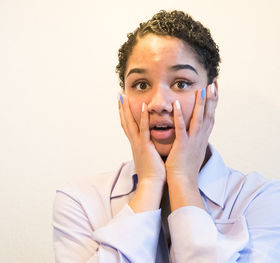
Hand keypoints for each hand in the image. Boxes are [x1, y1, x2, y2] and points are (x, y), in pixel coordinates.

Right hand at [119, 95, 164, 211]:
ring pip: (130, 123)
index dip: (124, 115)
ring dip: (126, 109)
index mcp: (136, 145)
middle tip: (118, 95)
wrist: (151, 186)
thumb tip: (149, 148)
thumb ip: (148, 151)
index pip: (128, 127)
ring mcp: (138, 144)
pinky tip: (143, 107)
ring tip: (123, 96)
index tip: (122, 104)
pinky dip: (143, 118)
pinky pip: (143, 130)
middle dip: (121, 108)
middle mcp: (134, 143)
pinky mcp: (145, 147)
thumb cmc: (153, 175)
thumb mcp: (148, 159)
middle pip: (125, 122)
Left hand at [165, 83, 217, 209]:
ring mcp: (193, 141)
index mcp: (202, 137)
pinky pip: (181, 128)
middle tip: (214, 82)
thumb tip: (197, 130)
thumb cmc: (186, 166)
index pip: (210, 115)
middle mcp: (201, 137)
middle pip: (209, 114)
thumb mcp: (194, 149)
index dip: (213, 102)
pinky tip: (178, 105)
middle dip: (212, 98)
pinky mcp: (182, 145)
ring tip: (202, 88)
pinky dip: (180, 116)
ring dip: (201, 103)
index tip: (215, 88)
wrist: (183, 182)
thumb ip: (195, 137)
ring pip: (199, 118)